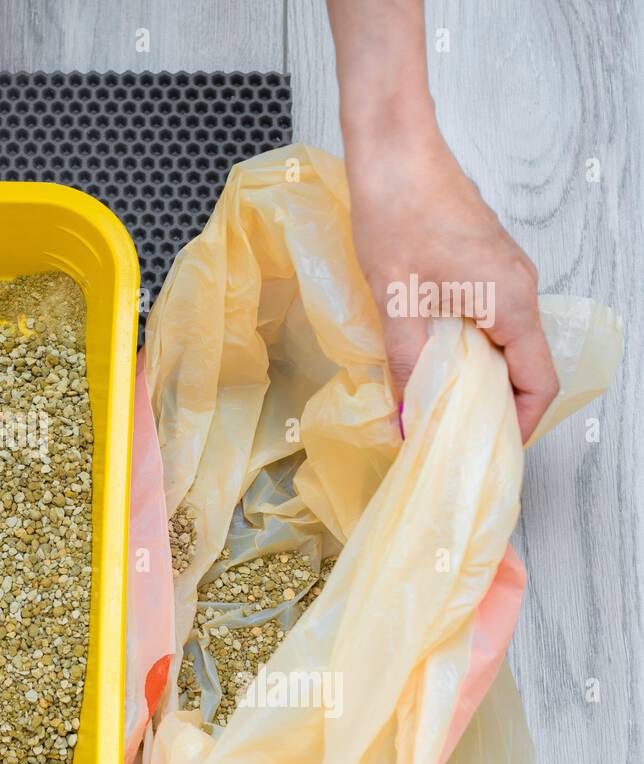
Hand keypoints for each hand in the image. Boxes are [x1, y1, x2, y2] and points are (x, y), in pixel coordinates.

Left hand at [345, 132, 558, 442]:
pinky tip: (426, 354)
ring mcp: (505, 271)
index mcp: (510, 302)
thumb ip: (405, 363)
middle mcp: (520, 288)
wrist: (395, 148)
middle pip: (525, 365)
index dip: (517, 423)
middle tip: (445, 432)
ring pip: (505, 340)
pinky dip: (467, 343)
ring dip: (474, 373)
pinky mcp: (485, 259)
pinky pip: (490, 315)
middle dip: (490, 405)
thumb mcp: (394, 299)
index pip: (538, 382)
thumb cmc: (396, 214)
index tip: (479, 445)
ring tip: (430, 401)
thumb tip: (406, 421)